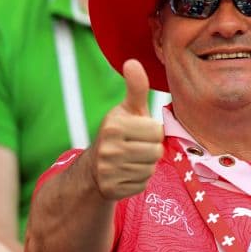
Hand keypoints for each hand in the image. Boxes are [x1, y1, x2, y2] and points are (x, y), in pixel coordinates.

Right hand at [85, 60, 164, 199]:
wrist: (94, 167)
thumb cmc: (120, 132)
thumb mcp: (128, 109)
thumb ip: (135, 87)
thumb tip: (132, 61)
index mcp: (114, 125)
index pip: (156, 132)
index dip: (153, 132)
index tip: (140, 132)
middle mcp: (108, 148)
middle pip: (155, 152)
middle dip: (151, 149)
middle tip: (137, 147)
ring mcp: (108, 171)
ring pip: (149, 169)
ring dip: (145, 165)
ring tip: (132, 159)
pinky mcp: (111, 189)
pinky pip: (141, 184)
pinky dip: (138, 180)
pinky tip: (126, 173)